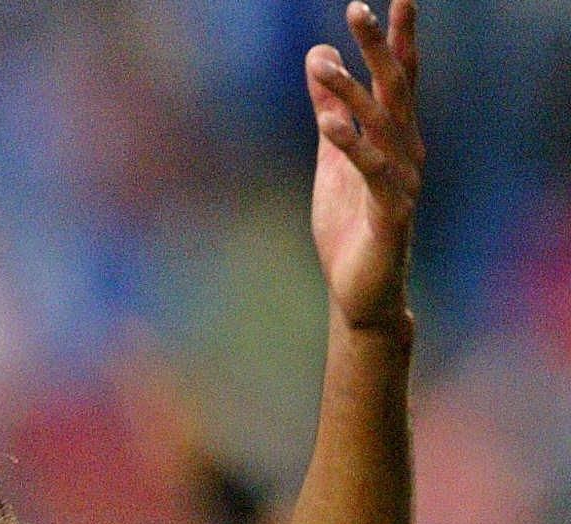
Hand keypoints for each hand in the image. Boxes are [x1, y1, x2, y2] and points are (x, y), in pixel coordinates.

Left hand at [306, 0, 424, 331]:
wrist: (361, 293)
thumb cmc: (351, 226)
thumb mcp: (331, 160)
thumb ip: (329, 113)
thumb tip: (318, 58)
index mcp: (394, 139)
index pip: (397, 80)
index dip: (392, 41)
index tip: (386, 1)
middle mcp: (407, 154)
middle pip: (396, 91)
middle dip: (379, 49)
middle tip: (358, 9)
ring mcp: (402, 182)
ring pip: (380, 128)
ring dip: (351, 93)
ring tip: (323, 64)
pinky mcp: (390, 213)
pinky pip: (371, 173)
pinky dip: (351, 146)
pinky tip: (330, 125)